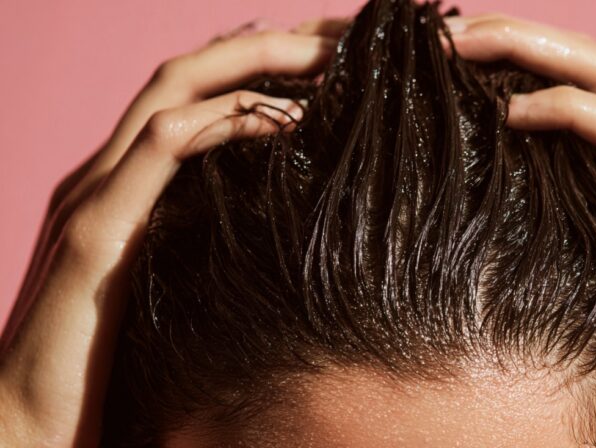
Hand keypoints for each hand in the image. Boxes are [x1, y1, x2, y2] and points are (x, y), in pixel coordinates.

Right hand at [0, 20, 339, 445]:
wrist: (25, 430)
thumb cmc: (105, 367)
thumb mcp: (170, 283)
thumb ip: (204, 239)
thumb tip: (275, 220)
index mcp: (126, 185)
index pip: (197, 95)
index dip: (261, 63)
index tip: (331, 56)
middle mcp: (107, 174)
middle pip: (192, 72)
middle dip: (271, 43)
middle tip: (343, 34)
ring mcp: (96, 196)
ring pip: (174, 89)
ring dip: (255, 61)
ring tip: (324, 54)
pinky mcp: (97, 234)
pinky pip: (163, 149)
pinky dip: (223, 122)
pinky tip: (283, 119)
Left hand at [443, 14, 595, 446]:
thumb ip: (583, 233)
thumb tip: (502, 226)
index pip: (588, 85)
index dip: (524, 58)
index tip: (455, 57)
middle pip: (594, 62)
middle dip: (517, 36)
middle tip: (447, 32)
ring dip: (534, 55)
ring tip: (464, 49)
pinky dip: (574, 114)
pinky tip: (517, 113)